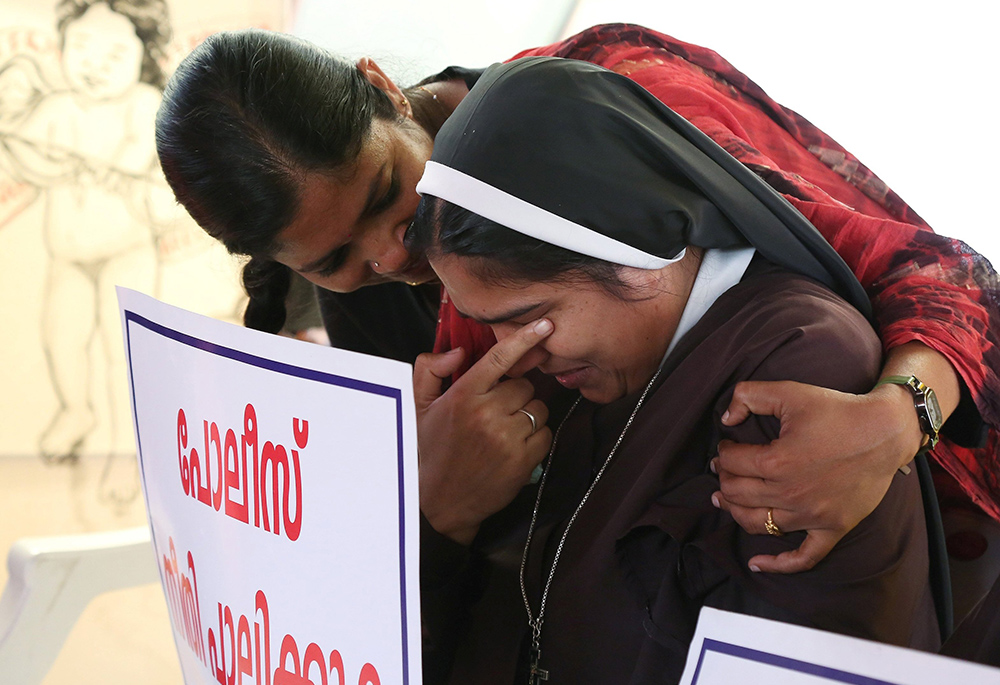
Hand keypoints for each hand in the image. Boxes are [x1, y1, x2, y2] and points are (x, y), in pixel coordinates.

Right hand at [414, 319, 553, 543]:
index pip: (499, 358)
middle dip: (516, 395)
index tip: (545, 325)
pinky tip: (513, 449)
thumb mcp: (418, 407)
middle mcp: (486, 413)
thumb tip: (459, 351)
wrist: (436, 503)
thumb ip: (430, 370)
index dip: (525, 338)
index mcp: (463, 394)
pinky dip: (535, 440)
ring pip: (538, 410)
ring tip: (503, 432)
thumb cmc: (428, 450)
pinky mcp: (522, 461)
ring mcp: (506, 437)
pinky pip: (545, 435)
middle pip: (525, 386)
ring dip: (527, 417)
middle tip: (497, 412)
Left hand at [713, 380, 919, 572]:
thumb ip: (749, 395)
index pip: (732, 462)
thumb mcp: (790, 392)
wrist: (886, 431)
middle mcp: (791, 493)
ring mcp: (813, 515)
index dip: (723, 452)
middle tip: (723, 470)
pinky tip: (755, 563)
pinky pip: (803, 557)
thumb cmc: (838, 411)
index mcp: (777, 461)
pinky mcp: (833, 528)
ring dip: (735, 512)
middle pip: (738, 493)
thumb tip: (726, 417)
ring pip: (757, 523)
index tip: (727, 446)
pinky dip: (778, 564)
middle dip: (724, 480)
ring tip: (725, 501)